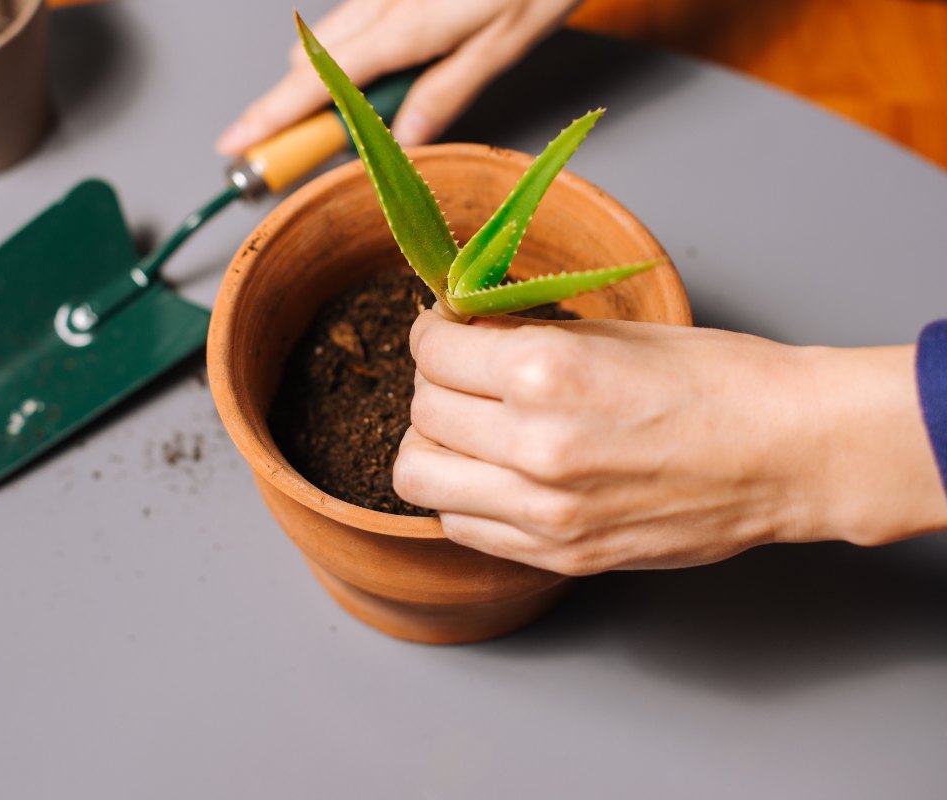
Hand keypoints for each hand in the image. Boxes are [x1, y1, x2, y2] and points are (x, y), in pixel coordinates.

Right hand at [216, 0, 582, 153]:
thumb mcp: (505, 45)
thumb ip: (448, 93)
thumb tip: (404, 141)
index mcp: (404, 25)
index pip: (316, 84)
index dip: (271, 119)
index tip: (237, 146)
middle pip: (308, 61)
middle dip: (300, 107)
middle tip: (321, 146)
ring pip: (331, 37)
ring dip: (332, 79)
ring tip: (376, 107)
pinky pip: (357, 17)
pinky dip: (358, 51)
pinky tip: (399, 62)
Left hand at [394, 311, 946, 574]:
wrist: (793, 453)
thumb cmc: (721, 381)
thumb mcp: (614, 334)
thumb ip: (526, 338)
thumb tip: (464, 332)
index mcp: (547, 374)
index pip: (431, 352)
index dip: (433, 334)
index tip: (446, 332)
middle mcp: (534, 446)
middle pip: (419, 413)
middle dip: (435, 386)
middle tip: (464, 376)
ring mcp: (545, 512)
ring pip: (418, 478)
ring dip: (434, 446)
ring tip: (470, 430)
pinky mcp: (561, 554)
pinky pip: (461, 525)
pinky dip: (463, 496)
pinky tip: (498, 474)